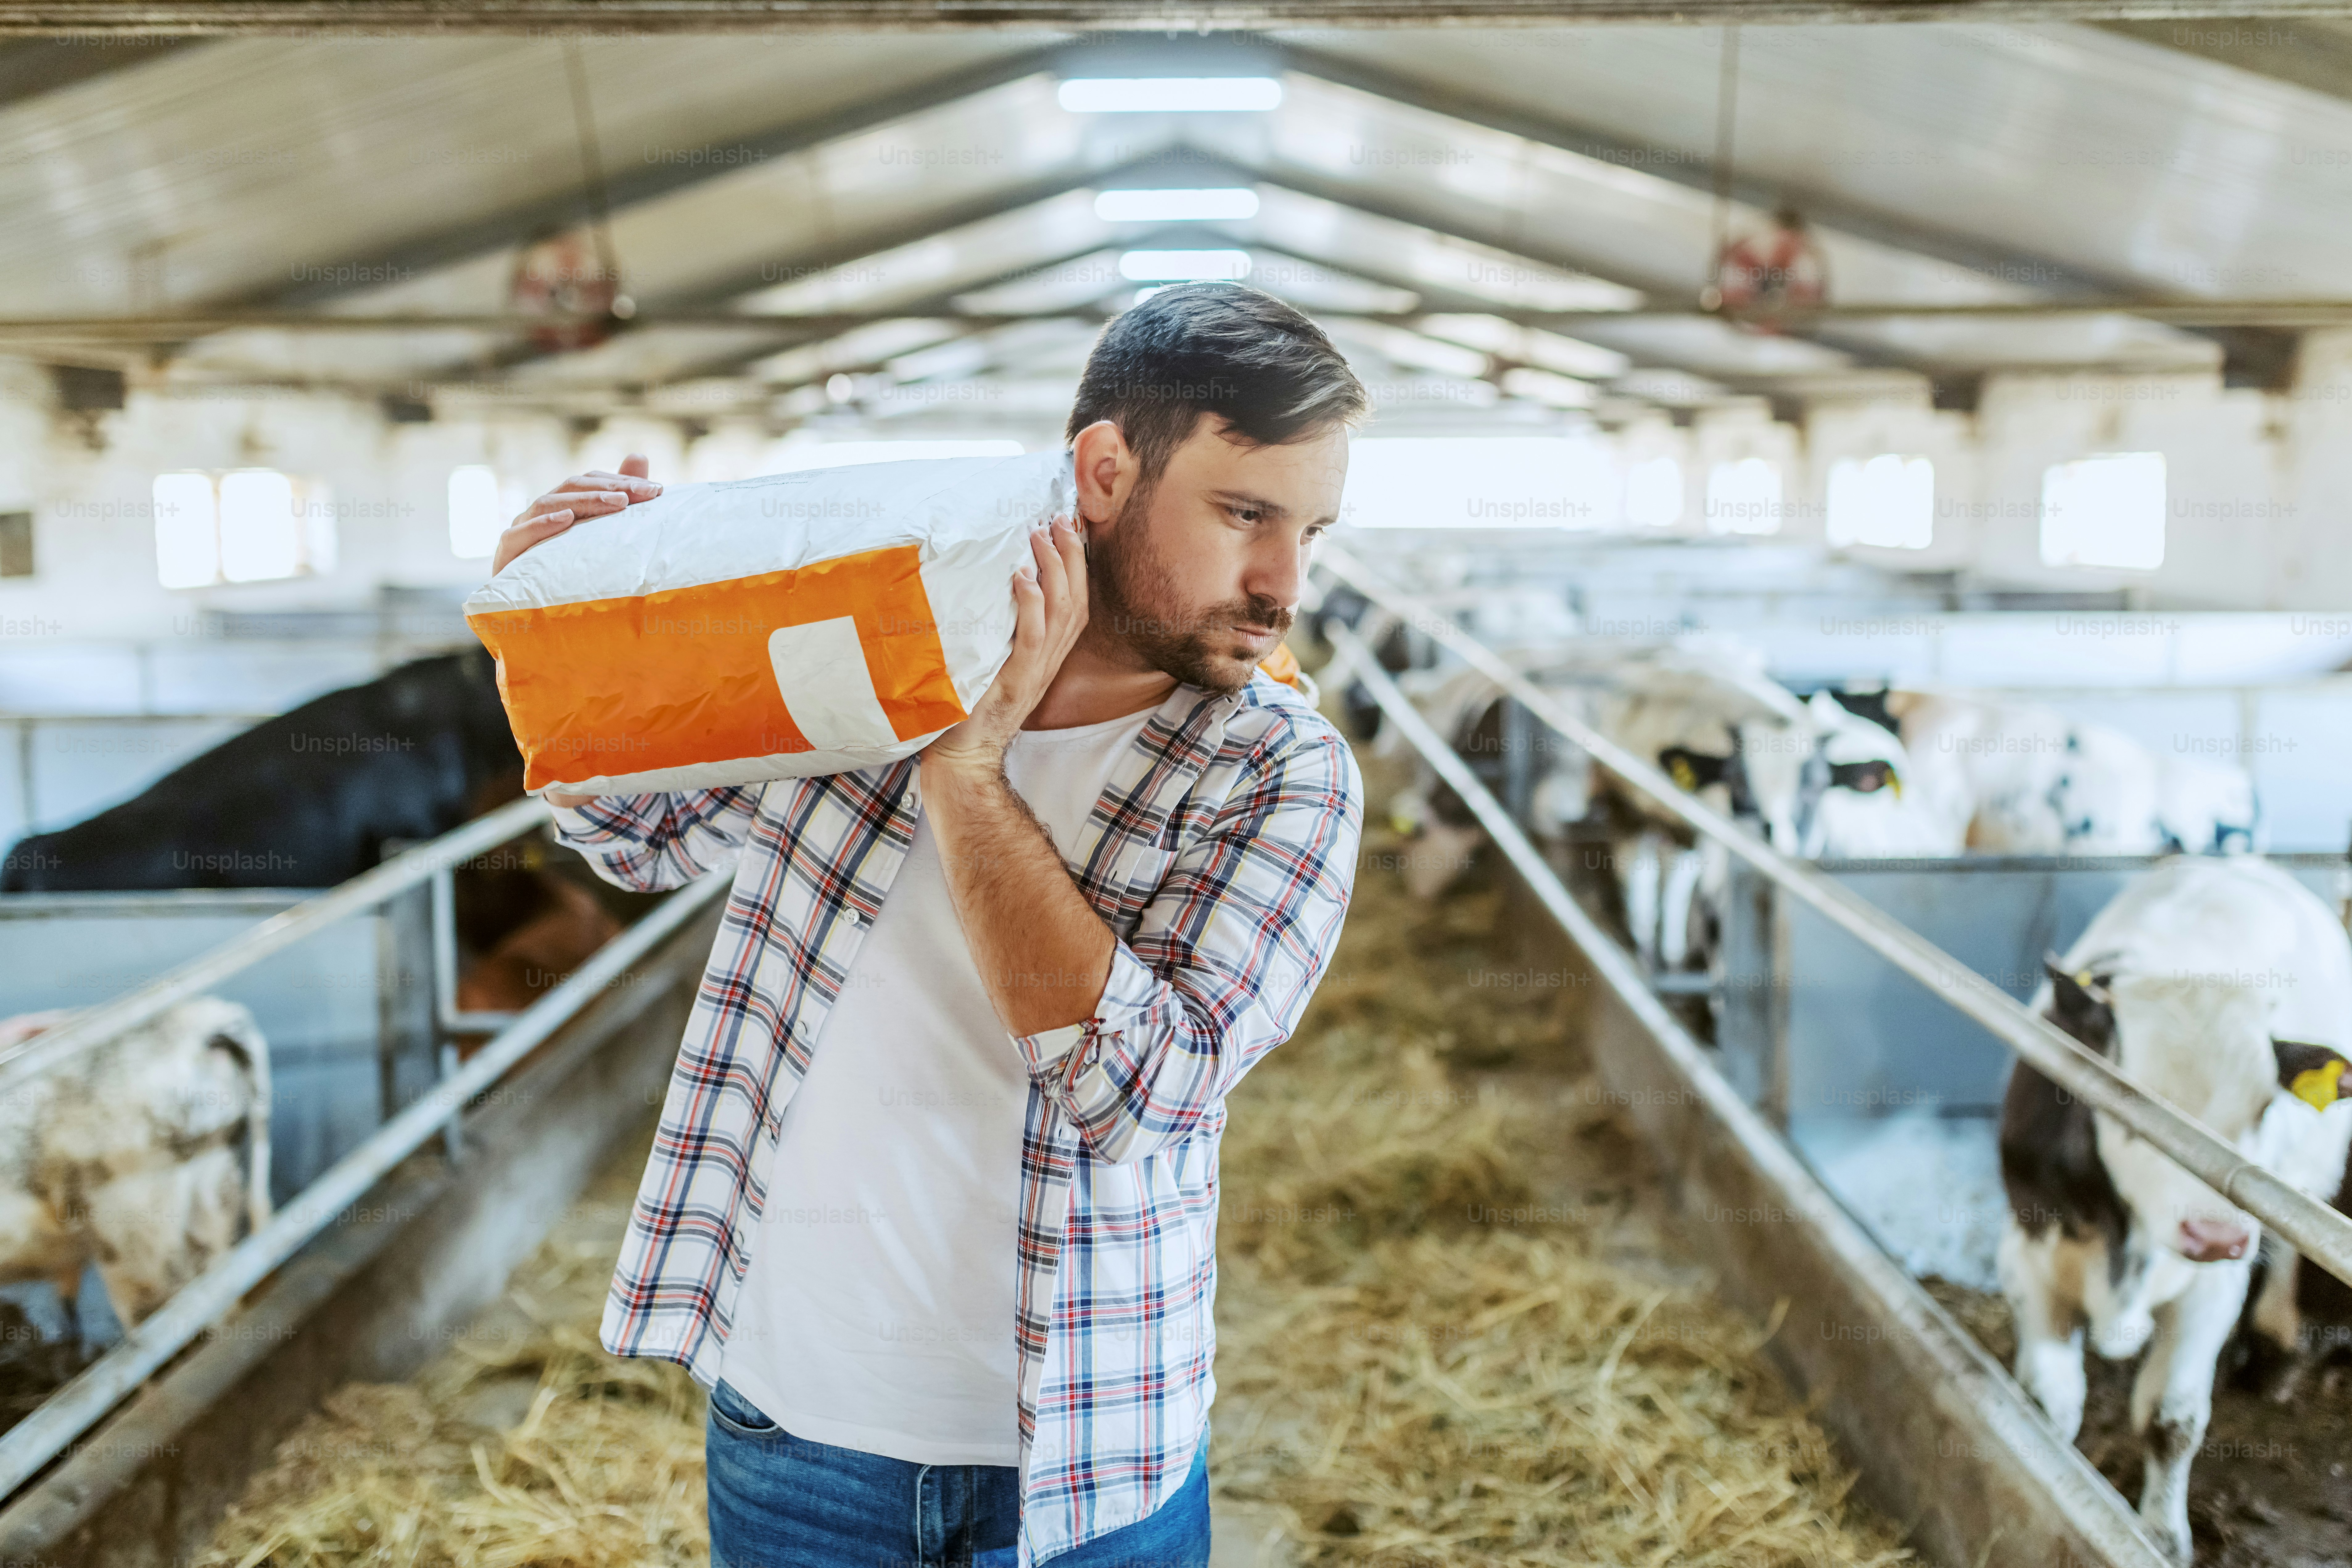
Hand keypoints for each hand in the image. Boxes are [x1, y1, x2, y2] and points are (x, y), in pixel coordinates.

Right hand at [492, 453, 660, 573]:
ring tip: (617, 502)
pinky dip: (542, 524)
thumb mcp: (598, 535)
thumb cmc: (567, 571)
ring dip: (584, 500)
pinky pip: (520, 534)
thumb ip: (617, 497)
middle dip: (609, 488)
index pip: (591, 482)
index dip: (622, 481)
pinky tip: (566, 519)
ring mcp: (521, 529)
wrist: (528, 614)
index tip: (657, 490)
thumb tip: (638, 455)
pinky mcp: (507, 552)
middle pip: (572, 487)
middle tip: (641, 493)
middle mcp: (541, 513)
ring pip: (549, 503)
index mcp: (562, 505)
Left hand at [922, 516, 1087, 774]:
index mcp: (1047, 655)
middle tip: (1058, 518)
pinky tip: (1022, 577)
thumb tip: (991, 589)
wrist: (963, 757)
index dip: (1077, 564)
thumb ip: (1000, 631)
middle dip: (1071, 555)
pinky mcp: (1015, 683)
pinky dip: (1030, 606)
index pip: (1075, 602)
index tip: (1068, 527)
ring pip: (1060, 613)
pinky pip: (1032, 639)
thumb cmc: (969, 708)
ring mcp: (1034, 673)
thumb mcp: (992, 661)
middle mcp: (1048, 661)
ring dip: (1053, 570)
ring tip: (1039, 535)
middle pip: (1075, 600)